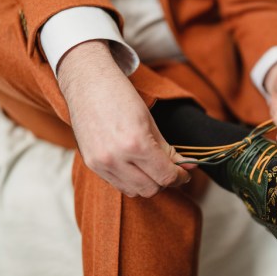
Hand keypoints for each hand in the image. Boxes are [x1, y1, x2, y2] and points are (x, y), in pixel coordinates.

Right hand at [58, 41, 193, 197]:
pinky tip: (134, 166)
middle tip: (170, 169)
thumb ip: (169, 150)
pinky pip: (118, 185)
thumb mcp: (150, 122)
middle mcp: (116, 158)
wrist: (87, 84)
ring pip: (134, 191)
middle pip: (151, 188)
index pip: (165, 175)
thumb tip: (188, 168)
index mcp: (136, 144)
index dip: (180, 177)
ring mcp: (101, 163)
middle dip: (164, 181)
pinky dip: (130, 181)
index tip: (185, 173)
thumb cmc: (120, 97)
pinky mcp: (91, 164)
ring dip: (147, 183)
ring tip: (151, 167)